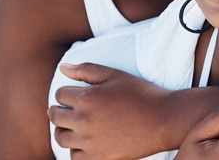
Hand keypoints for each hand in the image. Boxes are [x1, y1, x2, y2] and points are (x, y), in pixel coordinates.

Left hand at [48, 63, 170, 159]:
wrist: (163, 119)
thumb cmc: (140, 94)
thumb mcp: (114, 75)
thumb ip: (86, 70)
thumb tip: (62, 68)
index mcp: (87, 98)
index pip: (60, 94)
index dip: (65, 92)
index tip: (72, 94)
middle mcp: (84, 121)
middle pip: (55, 116)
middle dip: (58, 109)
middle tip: (67, 109)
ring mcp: (90, 142)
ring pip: (61, 138)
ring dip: (63, 129)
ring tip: (73, 125)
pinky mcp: (99, 158)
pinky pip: (74, 156)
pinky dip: (75, 149)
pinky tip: (84, 141)